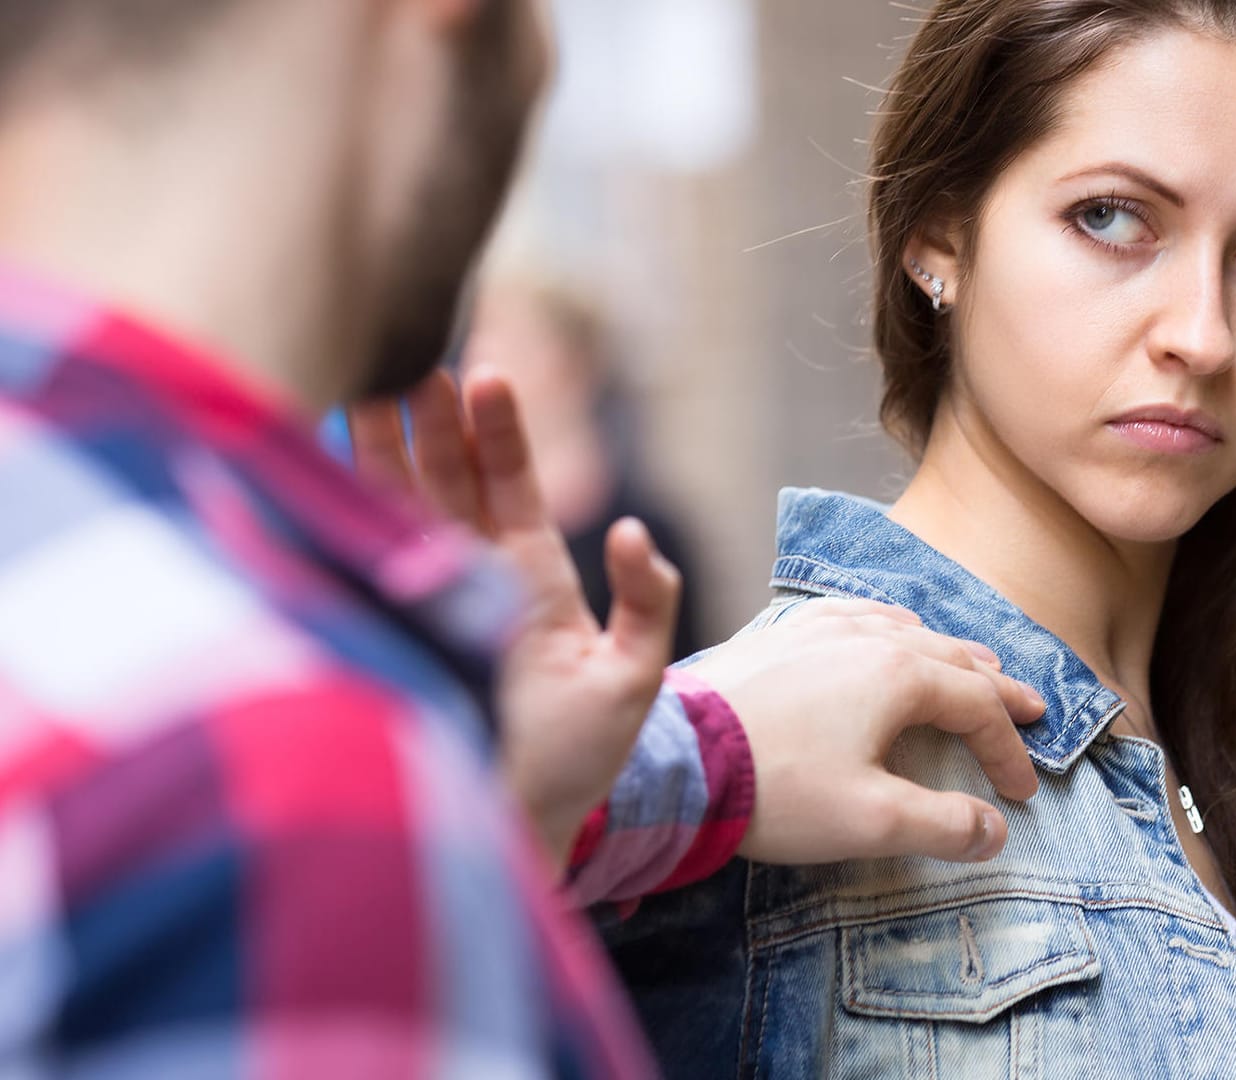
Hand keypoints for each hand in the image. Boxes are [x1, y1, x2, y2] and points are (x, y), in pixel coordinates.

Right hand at [348, 369, 679, 861]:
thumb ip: (648, 600)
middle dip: (429, 420)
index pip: (510, 485)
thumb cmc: (578, 755)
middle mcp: (474, 576)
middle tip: (414, 356)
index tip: (484, 376)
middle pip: (446, 481)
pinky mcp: (396, 629)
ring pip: (399, 508)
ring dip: (381, 449)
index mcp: (531, 575)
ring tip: (366, 383)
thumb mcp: (632, 676)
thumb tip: (636, 531)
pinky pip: (366, 560)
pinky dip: (346, 513)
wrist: (519, 822)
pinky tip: (322, 464)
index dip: (497, 432)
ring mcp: (430, 599)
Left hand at [686, 598, 1045, 864]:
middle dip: (995, 688)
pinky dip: (886, 627)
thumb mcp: (872, 820)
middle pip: (951, 658)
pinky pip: (850, 616)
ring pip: (903, 630)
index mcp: (898, 675)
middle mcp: (865, 638)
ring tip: (972, 663)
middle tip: (1031, 707)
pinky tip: (881, 629)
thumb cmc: (776, 788)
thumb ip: (943, 824)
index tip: (1021, 793)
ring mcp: (817, 630)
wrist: (678, 759)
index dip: (1007, 750)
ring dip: (946, 653)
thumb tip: (994, 831)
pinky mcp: (777, 638)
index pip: (977, 706)